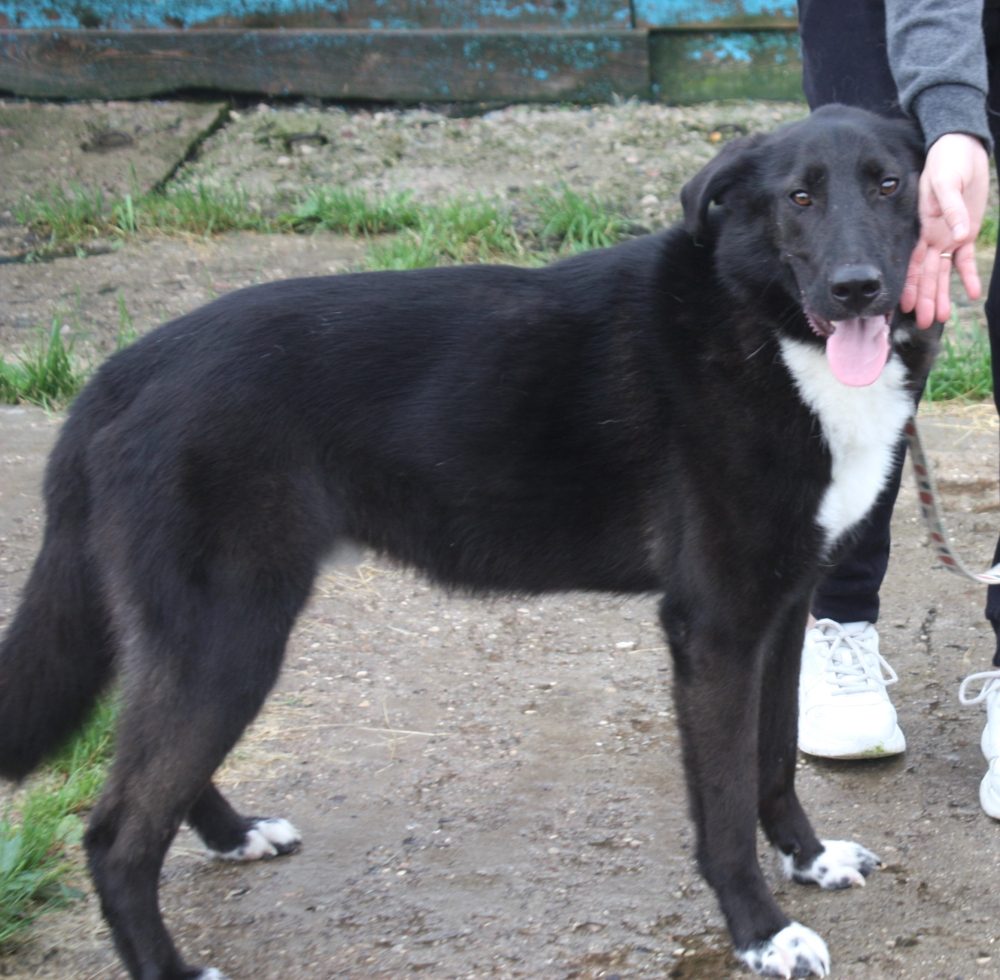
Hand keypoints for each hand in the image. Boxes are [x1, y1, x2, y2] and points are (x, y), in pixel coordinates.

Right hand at [899, 132, 989, 328]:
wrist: (961, 148)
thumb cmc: (947, 161)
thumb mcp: (946, 181)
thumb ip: (951, 209)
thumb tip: (959, 236)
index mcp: (921, 227)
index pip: (912, 264)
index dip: (910, 286)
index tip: (905, 307)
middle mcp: (931, 237)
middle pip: (927, 275)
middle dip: (925, 299)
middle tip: (924, 323)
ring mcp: (947, 237)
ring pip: (942, 273)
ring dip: (941, 294)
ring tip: (940, 317)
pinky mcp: (965, 232)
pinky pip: (964, 260)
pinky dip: (966, 276)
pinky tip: (970, 293)